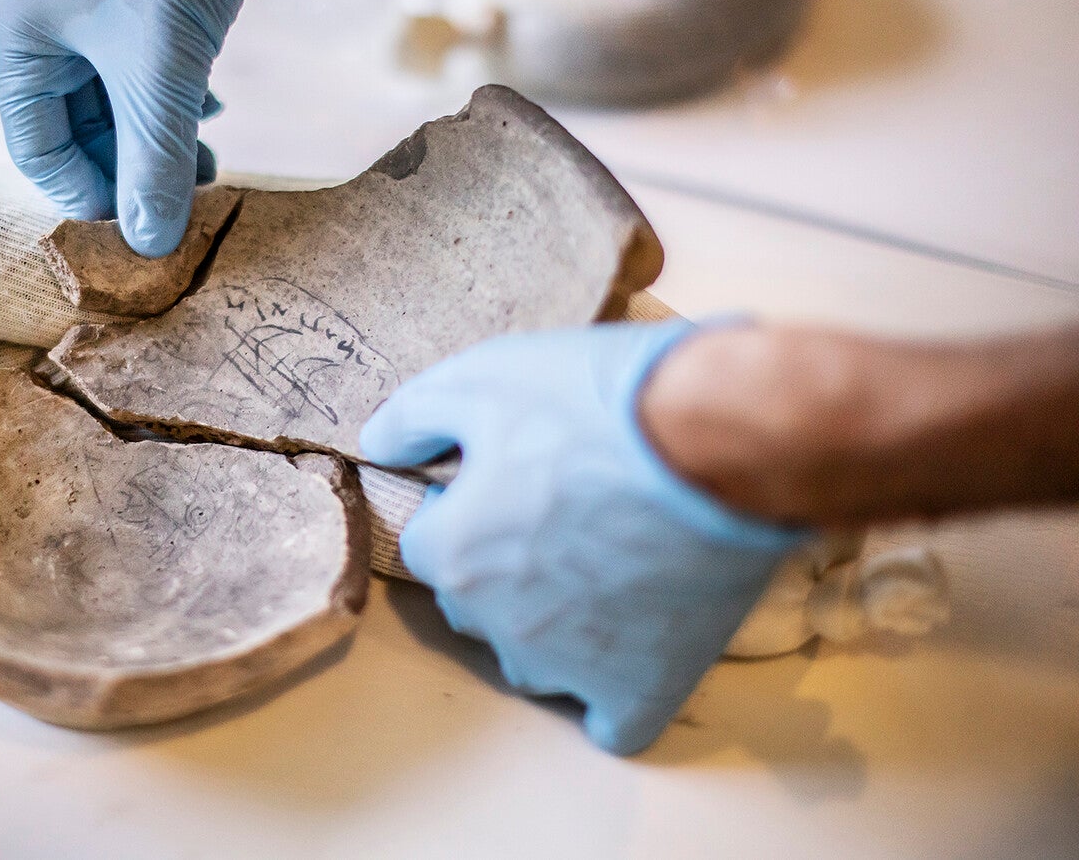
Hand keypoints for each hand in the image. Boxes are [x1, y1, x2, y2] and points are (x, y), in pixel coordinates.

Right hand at [0, 0, 348, 256]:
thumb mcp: (164, 72)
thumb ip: (156, 163)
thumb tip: (150, 243)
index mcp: (19, 35)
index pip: (35, 150)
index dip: (90, 194)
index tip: (146, 221)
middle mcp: (42, 22)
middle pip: (77, 130)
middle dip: (133, 165)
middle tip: (190, 191)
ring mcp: (88, 7)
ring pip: (114, 102)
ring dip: (159, 137)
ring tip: (210, 155)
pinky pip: (140, 70)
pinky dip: (172, 99)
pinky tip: (209, 106)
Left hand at [359, 320, 804, 754]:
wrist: (722, 438)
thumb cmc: (598, 402)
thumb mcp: (482, 376)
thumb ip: (415, 416)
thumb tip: (378, 444)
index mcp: (453, 551)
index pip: (432, 540)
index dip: (472, 502)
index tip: (519, 471)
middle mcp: (497, 621)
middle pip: (476, 603)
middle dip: (503, 563)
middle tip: (568, 508)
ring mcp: (570, 664)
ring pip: (532, 662)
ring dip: (549, 626)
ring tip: (606, 561)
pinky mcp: (643, 688)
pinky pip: (609, 724)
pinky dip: (610, 696)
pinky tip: (628, 648)